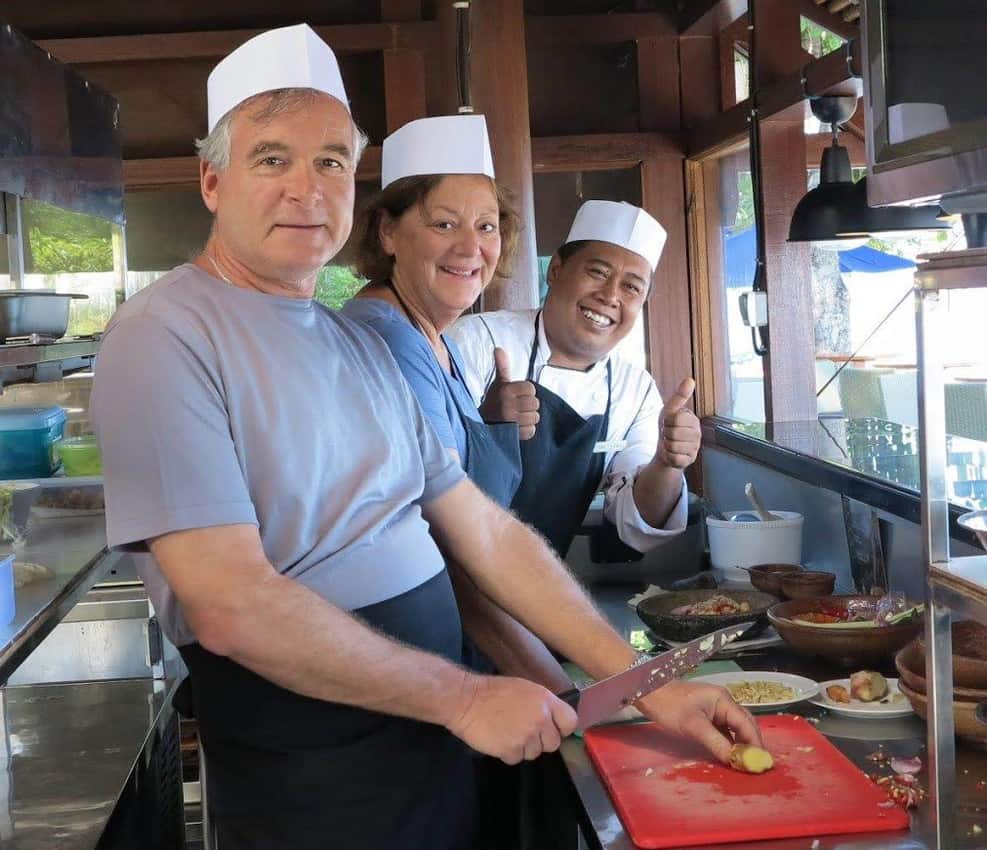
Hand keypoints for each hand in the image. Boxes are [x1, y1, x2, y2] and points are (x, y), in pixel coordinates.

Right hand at [445, 673, 577, 764]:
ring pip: (534, 753)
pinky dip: (508, 753)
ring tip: (507, 733)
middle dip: (540, 741)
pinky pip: (516, 759)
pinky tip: (498, 740)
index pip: (570, 721)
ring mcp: (526, 736)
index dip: (561, 728)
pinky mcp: (511, 750)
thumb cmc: (494, 691)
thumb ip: (542, 705)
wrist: (466, 700)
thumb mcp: (524, 689)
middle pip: (553, 743)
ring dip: (523, 748)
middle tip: (524, 732)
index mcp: (545, 700)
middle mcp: (540, 719)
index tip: (552, 729)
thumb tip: (553, 721)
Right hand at [478, 347, 539, 439]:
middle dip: (530, 405)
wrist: (480, 422)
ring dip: (529, 418)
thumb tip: (498, 348)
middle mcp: (508, 405)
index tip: (518, 395)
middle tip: (520, 407)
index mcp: (506, 391)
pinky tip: (519, 426)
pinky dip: (527, 430)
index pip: (531, 389)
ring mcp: (510, 421)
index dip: (527, 392)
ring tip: (519, 417)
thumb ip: (502, 366)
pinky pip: (531, 431)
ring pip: (535, 417)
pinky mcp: (513, 434)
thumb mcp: (498, 383)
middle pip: (535, 403)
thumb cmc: (494, 400)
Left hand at [635, 679, 762, 763]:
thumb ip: (717, 744)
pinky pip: (724, 729)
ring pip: (735, 727)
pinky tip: (731, 754)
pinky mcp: (707, 714)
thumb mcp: (694, 727)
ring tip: (746, 762)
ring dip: (741, 744)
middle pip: (745, 724)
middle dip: (752, 743)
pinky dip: (730, 741)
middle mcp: (723, 702)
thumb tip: (737, 761)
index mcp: (723, 700)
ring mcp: (715, 708)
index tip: (762, 762)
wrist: (648, 692)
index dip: (755, 743)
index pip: (746, 723)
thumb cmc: (670, 707)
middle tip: (758, 764)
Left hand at [656, 377, 699, 468]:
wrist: (666, 450)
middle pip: (674, 433)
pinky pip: (674, 458)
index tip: (668, 423)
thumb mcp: (670, 410)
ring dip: (666, 445)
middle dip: (666, 434)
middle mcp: (697, 434)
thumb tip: (689, 379)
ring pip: (673, 446)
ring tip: (670, 443)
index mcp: (693, 420)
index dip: (667, 421)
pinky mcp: (689, 461)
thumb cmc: (668, 427)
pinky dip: (668, 456)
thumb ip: (679, 396)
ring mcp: (694, 448)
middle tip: (668, 434)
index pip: (675, 419)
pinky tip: (671, 453)